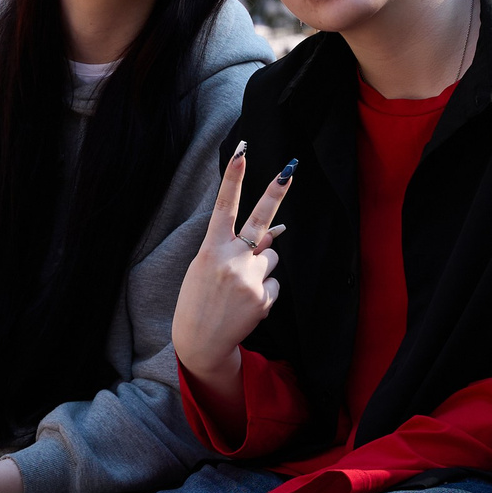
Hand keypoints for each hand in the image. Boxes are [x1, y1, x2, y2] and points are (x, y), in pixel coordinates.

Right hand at [171, 146, 291, 409]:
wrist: (201, 340)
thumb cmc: (201, 298)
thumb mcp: (208, 267)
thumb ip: (238, 247)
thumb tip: (280, 229)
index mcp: (211, 248)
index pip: (224, 206)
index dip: (234, 178)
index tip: (242, 152)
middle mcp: (232, 259)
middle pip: (260, 220)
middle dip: (276, 192)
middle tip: (291, 167)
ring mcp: (249, 278)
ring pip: (272, 257)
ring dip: (262, 267)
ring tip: (239, 287)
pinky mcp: (263, 298)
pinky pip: (274, 284)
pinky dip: (264, 291)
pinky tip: (245, 304)